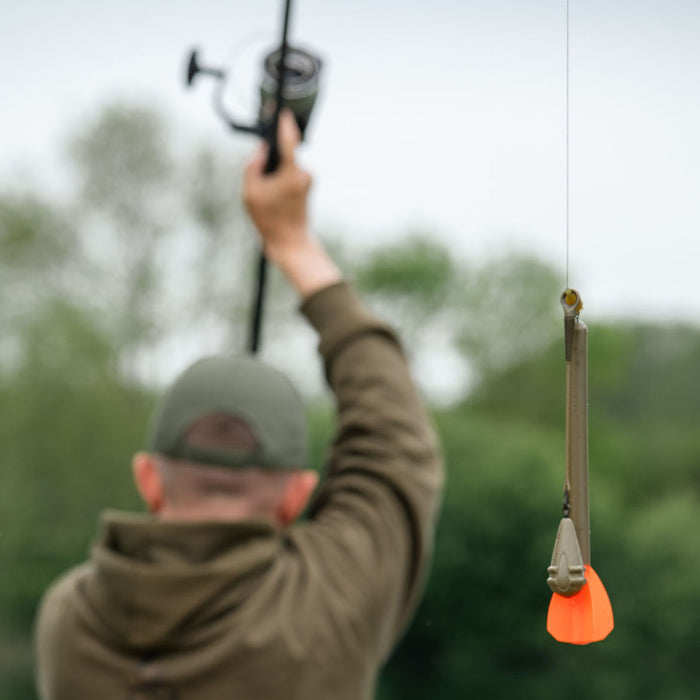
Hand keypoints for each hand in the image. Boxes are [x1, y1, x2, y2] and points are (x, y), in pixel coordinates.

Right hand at [243, 111, 311, 261]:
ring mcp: (307, 180)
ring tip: (266, 195)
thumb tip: (261, 149)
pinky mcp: (306, 186)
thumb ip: (253, 166)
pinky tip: (272, 197)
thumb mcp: (250, 192)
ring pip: (285, 165)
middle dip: (269, 160)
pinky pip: (289, 173)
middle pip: (283, 153)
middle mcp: (304, 173)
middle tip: (260, 182)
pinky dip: (278, 179)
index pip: (289, 139)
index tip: (279, 110)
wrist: (290, 242)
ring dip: (273, 172)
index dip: (283, 123)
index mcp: (292, 172)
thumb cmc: (270, 220)